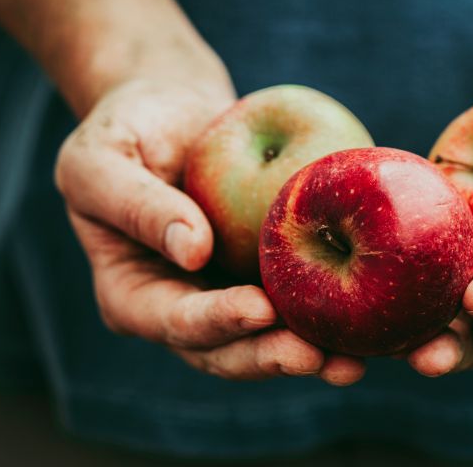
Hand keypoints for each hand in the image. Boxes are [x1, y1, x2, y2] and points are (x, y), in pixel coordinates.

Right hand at [55, 78, 364, 384]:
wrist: (172, 111)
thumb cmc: (125, 130)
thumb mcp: (100, 160)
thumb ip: (136, 205)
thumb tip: (192, 250)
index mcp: (134, 294)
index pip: (174, 320)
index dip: (216, 321)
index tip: (258, 309)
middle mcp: (184, 305)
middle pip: (228, 348)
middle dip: (272, 356)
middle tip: (319, 357)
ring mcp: (228, 292)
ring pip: (270, 337)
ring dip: (311, 353)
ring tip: (354, 362)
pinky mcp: (268, 272)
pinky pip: (299, 297)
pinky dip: (332, 314)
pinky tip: (371, 317)